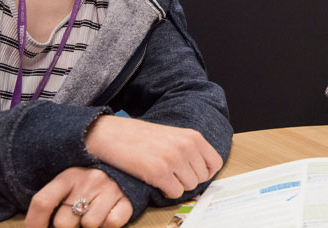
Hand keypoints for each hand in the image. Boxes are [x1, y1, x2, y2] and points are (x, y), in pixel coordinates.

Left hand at [24, 167, 131, 227]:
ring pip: (89, 225)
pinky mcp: (127, 200)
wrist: (123, 168)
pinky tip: (106, 215)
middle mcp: (89, 179)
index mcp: (68, 175)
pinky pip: (112, 224)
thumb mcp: (67, 186)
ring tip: (90, 215)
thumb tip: (36, 227)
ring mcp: (110, 189)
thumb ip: (51, 203)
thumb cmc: (86, 186)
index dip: (34, 223)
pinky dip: (107, 225)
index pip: (43, 201)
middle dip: (66, 227)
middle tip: (73, 220)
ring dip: (87, 226)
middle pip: (63, 223)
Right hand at [85, 116, 222, 198]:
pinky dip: (166, 192)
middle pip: (201, 178)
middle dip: (187, 180)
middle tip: (171, 174)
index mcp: (192, 136)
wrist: (112, 134)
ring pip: (189, 187)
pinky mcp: (158, 172)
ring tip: (162, 175)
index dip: (204, 172)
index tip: (191, 173)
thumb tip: (206, 172)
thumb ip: (190, 149)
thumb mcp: (172, 136)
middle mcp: (186, 146)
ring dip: (176, 185)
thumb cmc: (141, 137)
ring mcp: (173, 159)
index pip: (215, 163)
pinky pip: (174, 193)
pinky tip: (155, 180)